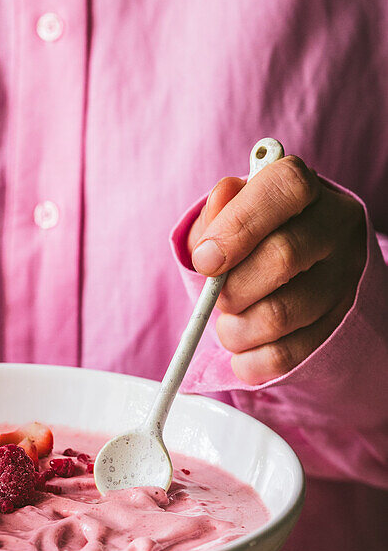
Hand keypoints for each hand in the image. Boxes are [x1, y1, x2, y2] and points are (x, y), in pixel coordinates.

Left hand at [187, 156, 365, 384]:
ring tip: (228, 324)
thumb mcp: (233, 213)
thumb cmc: (257, 235)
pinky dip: (251, 360)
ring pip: (281, 314)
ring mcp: (346, 280)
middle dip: (231, 288)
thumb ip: (218, 211)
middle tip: (214, 297)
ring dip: (235, 330)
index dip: (238, 224)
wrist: (302, 270)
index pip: (285, 189)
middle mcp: (338, 230)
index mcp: (309, 192)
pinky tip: (244, 348)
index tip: (205, 259)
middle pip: (282, 258)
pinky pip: (288, 355)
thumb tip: (214, 218)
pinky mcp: (341, 327)